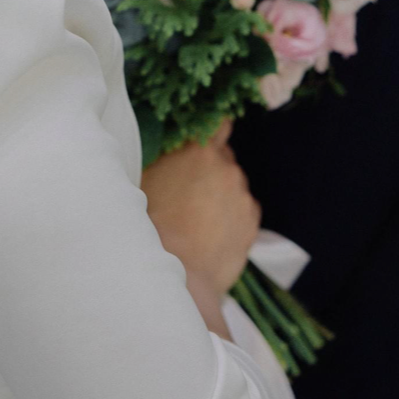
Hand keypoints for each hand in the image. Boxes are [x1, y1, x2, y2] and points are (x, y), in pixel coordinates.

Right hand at [141, 122, 260, 300]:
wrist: (178, 275)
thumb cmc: (152, 227)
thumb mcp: (146, 181)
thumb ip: (166, 159)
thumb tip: (171, 149)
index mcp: (200, 151)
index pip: (220, 124)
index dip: (214, 130)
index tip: (207, 139)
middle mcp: (227, 168)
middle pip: (224, 158)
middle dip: (211, 169)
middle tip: (190, 190)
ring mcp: (243, 196)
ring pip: (233, 186)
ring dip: (221, 195)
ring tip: (198, 219)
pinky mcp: (252, 222)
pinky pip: (243, 210)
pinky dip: (232, 216)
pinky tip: (211, 232)